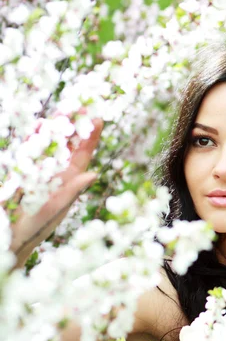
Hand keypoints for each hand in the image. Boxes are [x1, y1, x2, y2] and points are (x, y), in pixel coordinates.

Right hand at [10, 118, 103, 267]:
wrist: (12, 236)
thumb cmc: (39, 227)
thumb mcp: (57, 209)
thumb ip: (72, 191)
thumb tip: (94, 175)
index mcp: (69, 180)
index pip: (83, 154)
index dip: (90, 136)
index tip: (98, 117)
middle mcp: (56, 172)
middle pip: (66, 144)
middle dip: (72, 124)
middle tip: (79, 105)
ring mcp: (39, 170)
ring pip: (48, 144)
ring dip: (54, 127)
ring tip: (62, 110)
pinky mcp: (23, 170)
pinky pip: (30, 151)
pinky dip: (34, 138)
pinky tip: (38, 127)